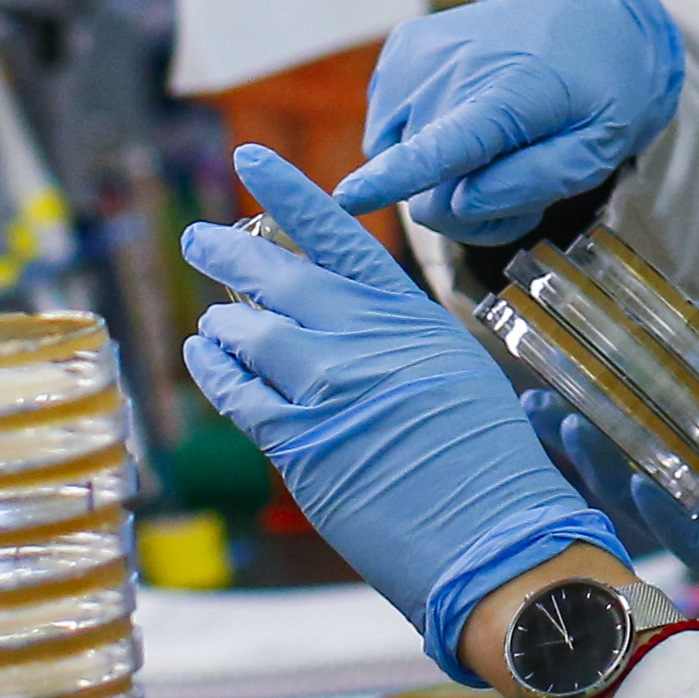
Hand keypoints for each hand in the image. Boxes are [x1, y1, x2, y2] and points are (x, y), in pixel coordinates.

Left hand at [181, 145, 626, 680]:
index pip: (337, 236)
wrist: (499, 539)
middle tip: (199, 240)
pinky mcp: (301, 443)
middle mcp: (367, 338)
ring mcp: (330, 387)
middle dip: (230, 253)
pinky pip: (236, 392)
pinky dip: (213, 370)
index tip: (247, 158)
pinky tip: (202, 356)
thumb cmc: (490, 469)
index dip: (287, 193)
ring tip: (211, 324)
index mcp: (411, 316)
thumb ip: (396, 343)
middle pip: (279, 274)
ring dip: (222, 323)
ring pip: (248, 331)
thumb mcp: (455, 375)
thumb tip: (340, 326)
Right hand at [332, 0, 684, 245]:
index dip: (392, 180)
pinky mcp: (401, 49)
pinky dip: (420, 139)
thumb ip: (532, 182)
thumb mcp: (596, 150)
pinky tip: (466, 123)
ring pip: (395, 159)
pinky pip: (388, 129)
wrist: (591, 17)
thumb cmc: (601, 92)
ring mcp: (417, 54)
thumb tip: (457, 204)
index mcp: (507, 94)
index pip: (441, 148)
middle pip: (422, 186)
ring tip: (494, 153)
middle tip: (517, 194)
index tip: (347, 198)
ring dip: (439, 175)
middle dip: (462, 205)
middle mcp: (449, 67)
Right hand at [531, 306, 698, 652]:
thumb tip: (683, 309)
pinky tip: (641, 480)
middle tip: (536, 401)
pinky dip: (665, 514)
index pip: (663, 399)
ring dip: (606, 469)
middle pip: (640, 450)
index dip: (610, 381)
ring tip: (568, 430)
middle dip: (584, 430)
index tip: (561, 352)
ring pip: (655, 495)